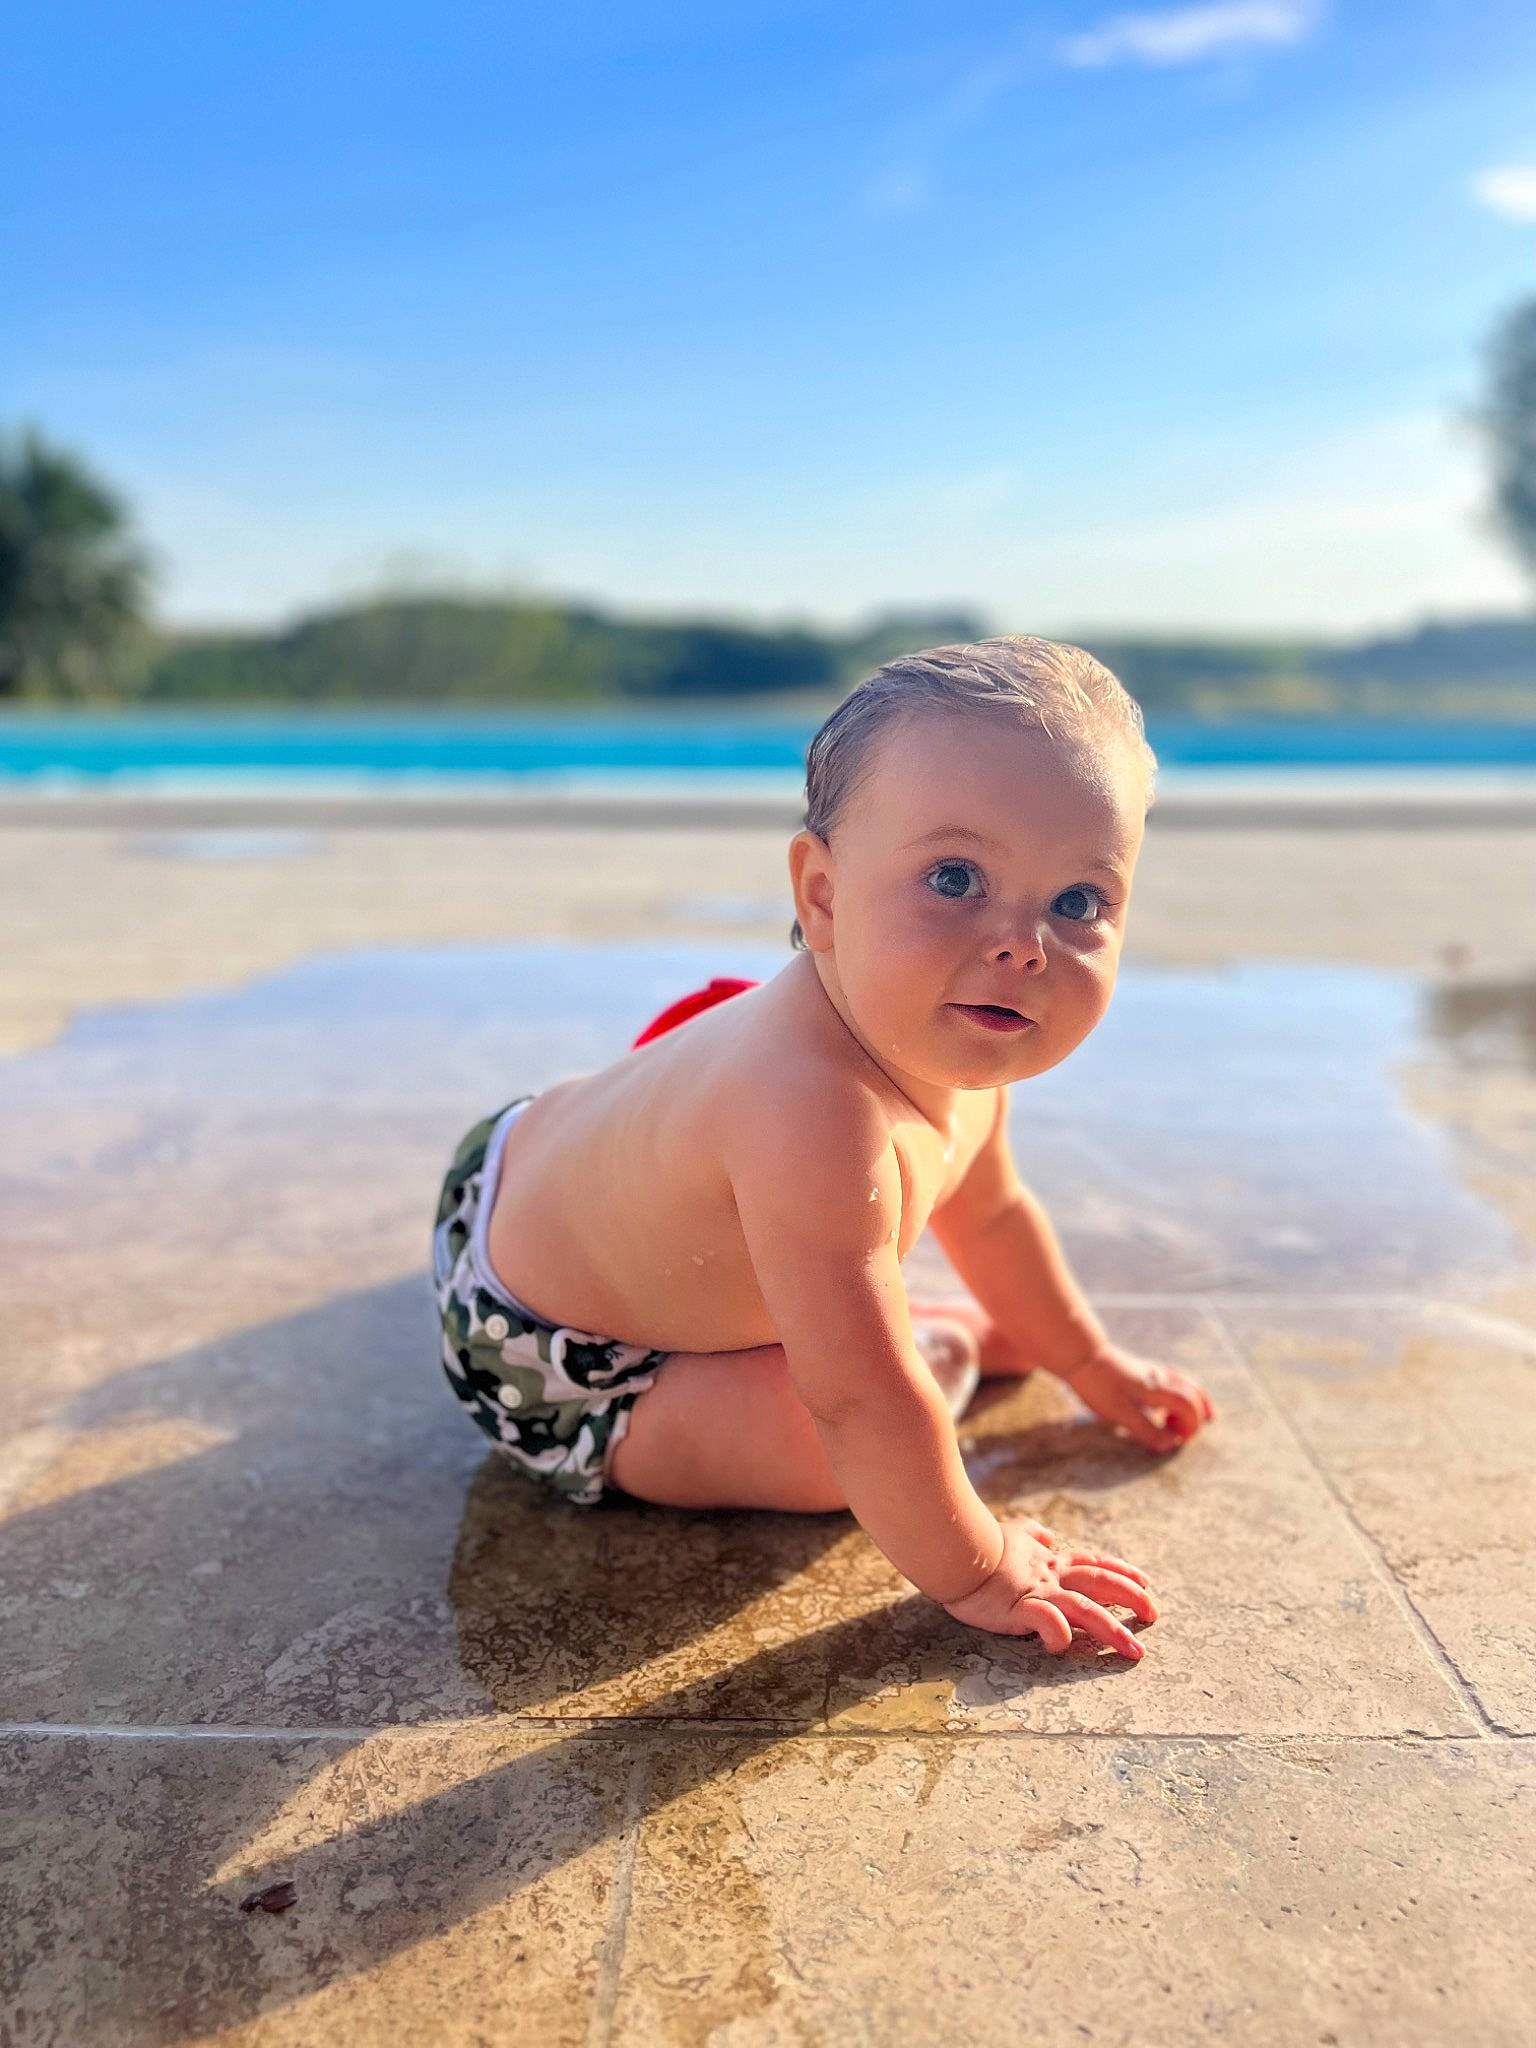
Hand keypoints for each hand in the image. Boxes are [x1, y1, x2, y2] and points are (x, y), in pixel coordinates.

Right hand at [941, 1518, 1155, 1656]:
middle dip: (1132, 1599)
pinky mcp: (1019, 1607)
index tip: (1146, 1582)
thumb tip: (1048, 1535)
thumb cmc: (977, 1542)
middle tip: (1155, 1615)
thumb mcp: (1011, 1532)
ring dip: (1113, 1630)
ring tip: (1135, 1650)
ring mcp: (1037, 1591)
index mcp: (1049, 1561)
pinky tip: (1064, 1646)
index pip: (1094, 1563)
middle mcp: (1050, 1575)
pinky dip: (1060, 1634)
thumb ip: (1031, 1535)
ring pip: (1086, 1609)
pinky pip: (1047, 1622)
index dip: (1122, 1571)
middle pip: (1101, 1584)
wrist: (951, 1546)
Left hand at [1057, 1344, 1214, 1452]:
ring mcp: (1155, 1371)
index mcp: (1157, 1389)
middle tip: (1186, 1436)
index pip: (1189, 1407)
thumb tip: (1170, 1444)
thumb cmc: (1099, 1386)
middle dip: (1196, 1417)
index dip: (1190, 1426)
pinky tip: (1173, 1404)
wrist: (1081, 1356)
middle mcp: (1161, 1377)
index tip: (1178, 1440)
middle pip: (1194, 1394)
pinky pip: (1176, 1380)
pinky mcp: (1147, 1370)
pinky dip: (1184, 1393)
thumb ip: (1145, 1429)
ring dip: (1195, 1404)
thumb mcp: (1119, 1413)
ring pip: (1187, 1385)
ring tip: (1199, 1419)